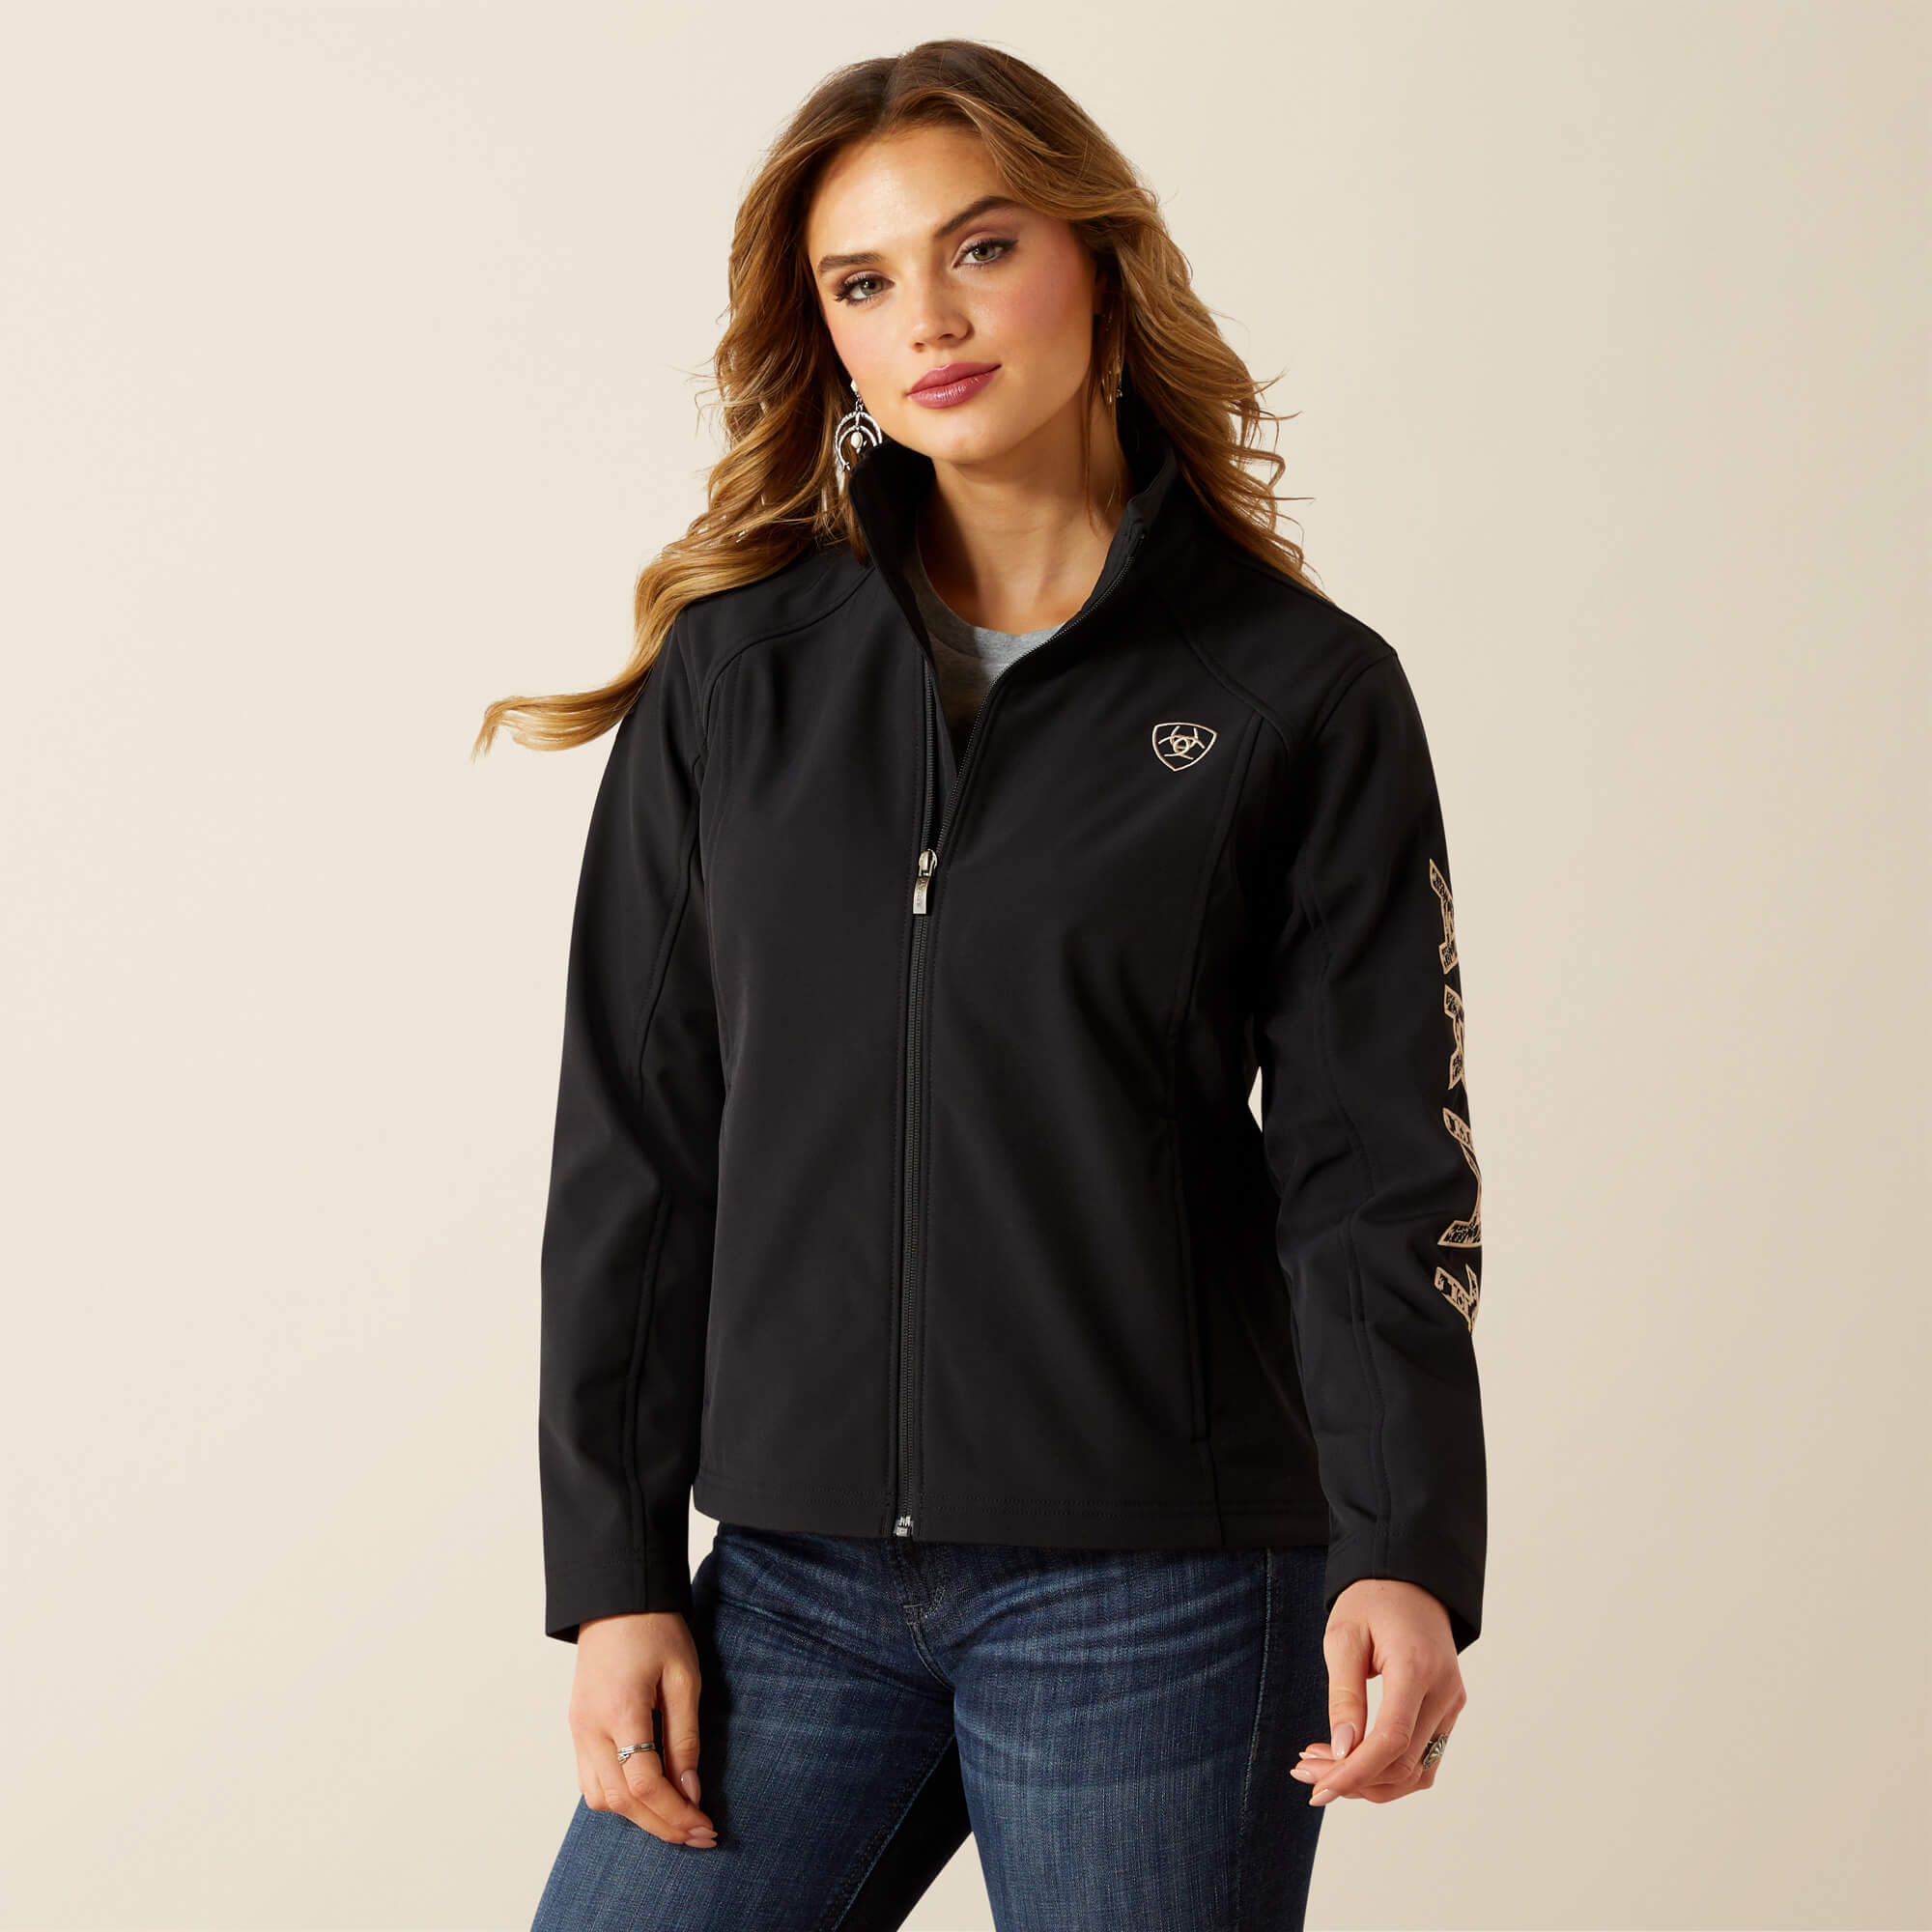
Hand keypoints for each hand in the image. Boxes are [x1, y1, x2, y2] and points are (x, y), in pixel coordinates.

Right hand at [569, 1611, 718, 1846]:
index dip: (676, 1813)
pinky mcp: (576, 1729)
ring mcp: (577, 1730)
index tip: (706, 1826)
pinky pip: (591, 1782)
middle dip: (662, 1825)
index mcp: (619, 1710)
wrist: (616, 1599)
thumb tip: (690, 1792)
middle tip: (700, 1836)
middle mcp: (589, 1728)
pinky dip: (619, 1800)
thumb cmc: (656, 1630)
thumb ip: (685, 1738)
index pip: (643, 1783)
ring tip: (677, 1820)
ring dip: (638, 1818)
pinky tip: (648, 1798)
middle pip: (621, 1801)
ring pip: (600, 1799)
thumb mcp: (684, 1677)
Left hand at [1289, 1578, 1465, 1806]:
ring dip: (1371, 1782)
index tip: (1318, 1787)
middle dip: (1352, 1779)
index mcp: (1417, 1668)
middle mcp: (1444, 1692)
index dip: (1355, 1772)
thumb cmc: (1372, 1601)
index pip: (1391, 1740)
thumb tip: (1342, 1750)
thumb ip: (1344, 1694)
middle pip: (1402, 1764)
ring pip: (1416, 1772)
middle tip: (1305, 1771)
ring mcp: (1452, 1705)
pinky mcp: (1449, 1712)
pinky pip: (1423, 1759)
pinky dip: (1389, 1771)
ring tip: (1323, 1768)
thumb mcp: (1343, 1636)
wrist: (1411, 1582)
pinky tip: (1354, 1761)